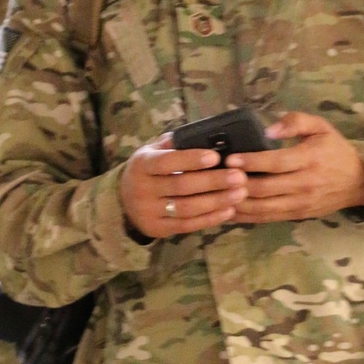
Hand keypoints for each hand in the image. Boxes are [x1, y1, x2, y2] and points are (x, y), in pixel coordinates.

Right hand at [120, 133, 248, 239]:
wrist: (123, 201)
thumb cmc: (149, 170)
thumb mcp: (153, 151)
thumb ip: (175, 143)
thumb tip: (208, 134)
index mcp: (142, 164)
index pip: (167, 162)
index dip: (191, 159)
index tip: (215, 157)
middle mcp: (142, 189)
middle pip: (181, 186)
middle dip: (213, 181)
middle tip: (239, 177)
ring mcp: (148, 212)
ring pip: (187, 208)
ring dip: (216, 201)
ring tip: (240, 193)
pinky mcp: (157, 229)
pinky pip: (187, 225)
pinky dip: (210, 218)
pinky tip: (229, 210)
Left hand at [226, 111, 363, 223]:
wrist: (360, 181)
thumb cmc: (335, 150)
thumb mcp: (321, 127)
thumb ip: (296, 121)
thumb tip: (270, 129)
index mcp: (310, 159)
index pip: (277, 162)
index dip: (252, 162)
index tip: (230, 159)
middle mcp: (305, 184)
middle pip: (267, 188)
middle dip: (239, 185)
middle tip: (217, 179)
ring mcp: (301, 203)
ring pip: (265, 208)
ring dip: (239, 204)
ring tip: (217, 196)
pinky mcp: (298, 215)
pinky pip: (270, 218)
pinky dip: (248, 217)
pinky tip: (229, 211)